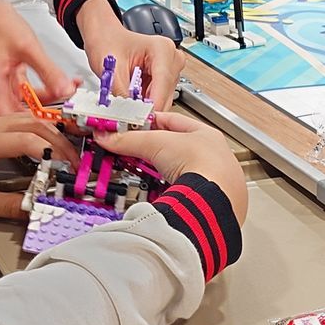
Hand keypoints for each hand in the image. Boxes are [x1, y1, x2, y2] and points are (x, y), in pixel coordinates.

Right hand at [0, 0, 76, 115]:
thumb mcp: (28, 47)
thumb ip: (48, 72)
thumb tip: (65, 90)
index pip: (15, 122)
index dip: (39, 124)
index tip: (61, 121)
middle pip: (21, 118)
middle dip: (48, 112)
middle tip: (71, 107)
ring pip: (25, 107)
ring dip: (48, 100)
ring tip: (68, 91)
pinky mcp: (2, 87)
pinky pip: (24, 96)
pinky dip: (41, 92)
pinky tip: (57, 84)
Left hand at [0, 116, 77, 220]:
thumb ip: (7, 206)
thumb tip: (36, 210)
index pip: (29, 140)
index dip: (55, 154)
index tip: (70, 170)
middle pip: (35, 123)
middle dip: (61, 142)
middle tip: (78, 163)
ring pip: (30, 119)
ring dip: (53, 134)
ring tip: (70, 156)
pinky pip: (22, 122)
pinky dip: (41, 132)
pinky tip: (50, 147)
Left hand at [75, 0, 181, 109]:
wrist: (105, 35)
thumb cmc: (108, 42)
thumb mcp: (110, 69)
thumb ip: (120, 93)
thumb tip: (126, 114)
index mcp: (162, 49)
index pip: (162, 84)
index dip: (151, 105)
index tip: (140, 120)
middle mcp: (171, 59)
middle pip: (165, 94)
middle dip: (146, 109)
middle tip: (127, 118)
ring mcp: (170, 69)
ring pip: (162, 100)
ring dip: (144, 107)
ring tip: (126, 106)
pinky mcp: (165, 79)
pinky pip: (158, 98)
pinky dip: (144, 104)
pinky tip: (131, 102)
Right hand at [96, 113, 246, 223]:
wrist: (215, 201)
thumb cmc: (202, 165)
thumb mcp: (157, 143)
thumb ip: (130, 140)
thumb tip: (109, 138)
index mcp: (208, 135)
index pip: (172, 121)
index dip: (150, 123)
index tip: (132, 128)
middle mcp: (215, 158)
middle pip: (176, 150)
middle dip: (155, 153)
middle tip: (136, 154)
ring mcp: (214, 181)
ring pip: (182, 174)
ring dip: (164, 175)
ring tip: (147, 177)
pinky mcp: (210, 203)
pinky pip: (185, 195)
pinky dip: (172, 194)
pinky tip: (162, 195)